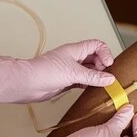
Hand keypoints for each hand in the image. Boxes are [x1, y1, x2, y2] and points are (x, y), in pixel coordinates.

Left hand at [0, 39, 115, 103]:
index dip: (105, 53)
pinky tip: (93, 90)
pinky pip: (83, 81)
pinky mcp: (67, 81)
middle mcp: (73, 59)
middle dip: (103, 67)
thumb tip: (109, 78)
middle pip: (95, 58)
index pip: (96, 45)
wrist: (27, 84)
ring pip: (89, 71)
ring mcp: (70, 70)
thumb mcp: (73, 73)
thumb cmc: (44, 72)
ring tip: (102, 85)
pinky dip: (89, 85)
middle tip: (105, 77)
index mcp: (75, 50)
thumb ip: (92, 76)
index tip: (108, 65)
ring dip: (97, 77)